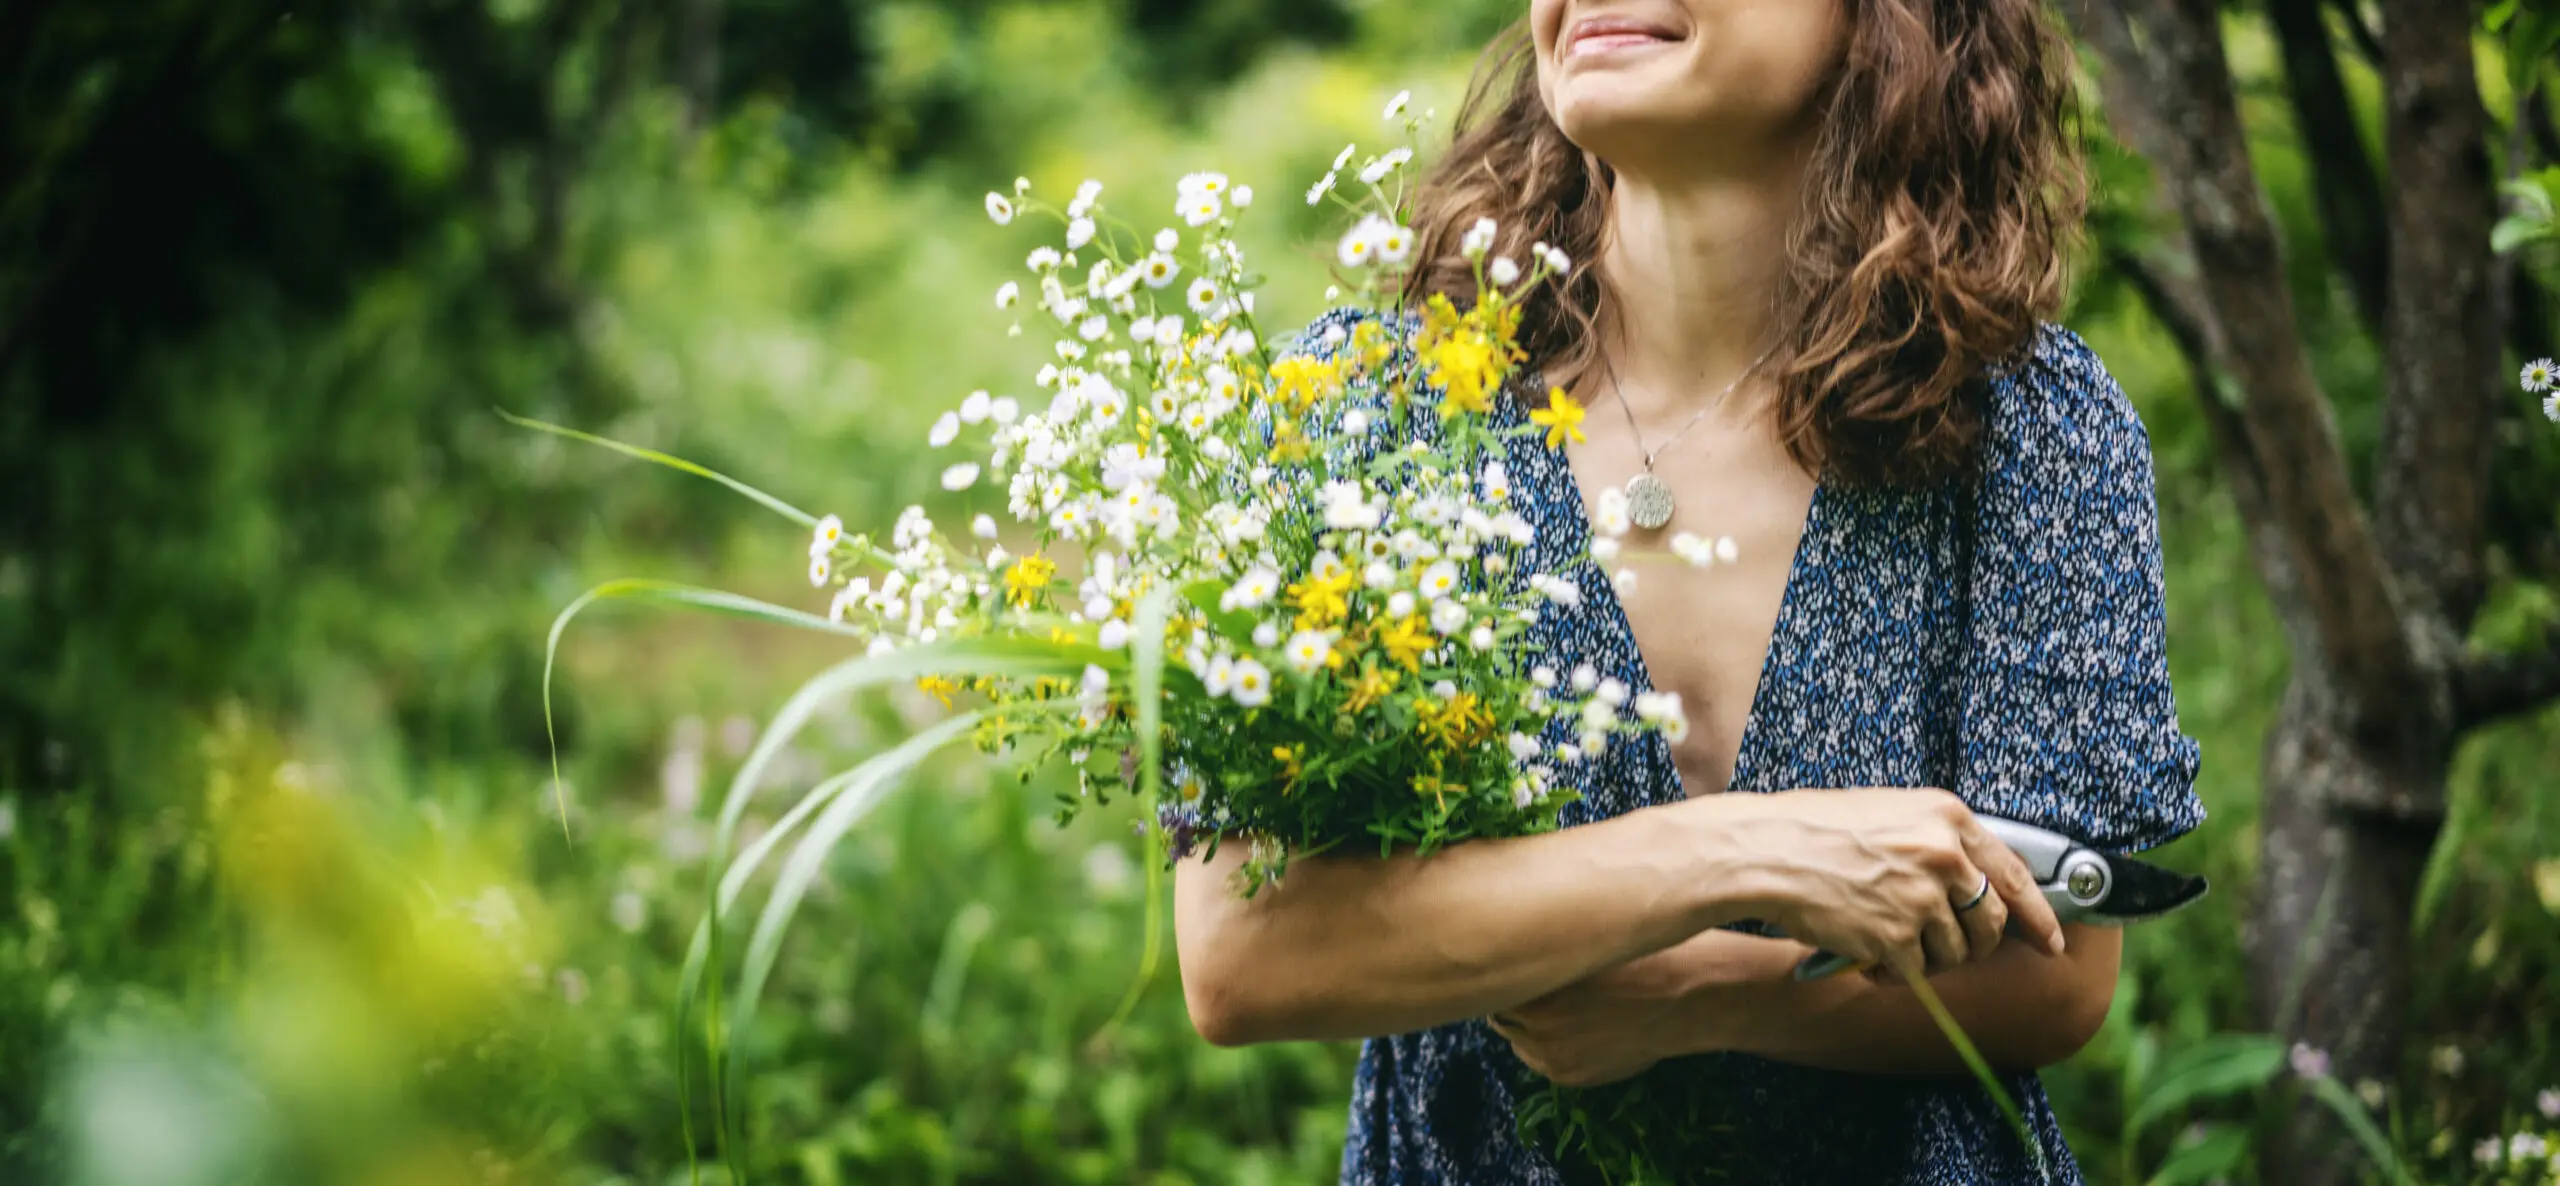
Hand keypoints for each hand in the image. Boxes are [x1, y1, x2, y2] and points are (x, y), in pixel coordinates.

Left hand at [1486, 945, 1698, 1086]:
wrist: (1690, 998)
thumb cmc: (1646, 956)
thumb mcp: (1591, 937)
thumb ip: (1549, 946)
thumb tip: (1521, 941)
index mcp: (1538, 987)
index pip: (1495, 984)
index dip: (1505, 971)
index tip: (1514, 960)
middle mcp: (1538, 1027)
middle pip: (1501, 1014)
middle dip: (1513, 1000)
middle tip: (1532, 983)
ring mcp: (1554, 1056)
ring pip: (1519, 1041)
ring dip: (1528, 1025)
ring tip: (1556, 1005)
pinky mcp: (1571, 1076)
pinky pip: (1542, 1061)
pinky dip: (1547, 1046)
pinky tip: (1572, 1026)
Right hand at [1729, 787, 2061, 979]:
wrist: (1764, 851)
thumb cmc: (1815, 830)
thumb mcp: (1890, 813)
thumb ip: (1937, 842)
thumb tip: (1974, 885)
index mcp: (1946, 817)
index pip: (2013, 872)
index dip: (2037, 913)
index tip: (2051, 940)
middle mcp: (1944, 856)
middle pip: (1991, 921)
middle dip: (1974, 945)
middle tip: (1945, 949)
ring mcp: (1921, 898)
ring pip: (1955, 953)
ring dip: (1928, 959)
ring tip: (1888, 943)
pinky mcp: (1895, 937)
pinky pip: (1916, 972)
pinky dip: (1893, 973)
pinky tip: (1866, 957)